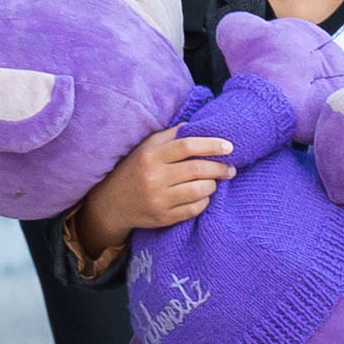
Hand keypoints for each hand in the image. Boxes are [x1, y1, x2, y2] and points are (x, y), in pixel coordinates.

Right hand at [68, 128, 236, 264]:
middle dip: (220, 168)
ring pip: (199, 191)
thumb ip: (171, 136)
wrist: (113, 203)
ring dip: (212, 185)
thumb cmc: (135, 169)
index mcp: (151, 156)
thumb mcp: (146, 147)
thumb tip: (199, 126)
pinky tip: (202, 196)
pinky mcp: (163, 217)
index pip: (187, 146)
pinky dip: (204, 201)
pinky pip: (194, 209)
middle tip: (230, 168)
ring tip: (214, 182)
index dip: (211, 145)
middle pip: (197, 169)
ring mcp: (158, 200)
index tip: (229, 146)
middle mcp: (154, 178)